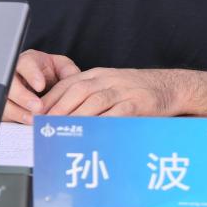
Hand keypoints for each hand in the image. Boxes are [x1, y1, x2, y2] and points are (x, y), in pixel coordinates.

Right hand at [4, 49, 79, 123]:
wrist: (45, 86)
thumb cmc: (52, 75)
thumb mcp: (62, 68)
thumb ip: (68, 72)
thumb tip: (74, 81)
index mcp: (28, 62)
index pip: (25, 64)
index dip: (31, 74)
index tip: (40, 86)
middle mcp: (13, 75)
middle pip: (9, 82)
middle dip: (22, 96)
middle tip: (38, 107)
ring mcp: (6, 92)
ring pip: (4, 100)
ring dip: (18, 111)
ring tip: (33, 120)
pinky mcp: (4, 108)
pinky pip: (4, 115)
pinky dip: (15, 121)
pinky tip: (27, 125)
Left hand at [41, 68, 183, 117]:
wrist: (170, 86)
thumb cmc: (136, 91)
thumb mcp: (110, 86)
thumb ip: (89, 96)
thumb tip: (61, 115)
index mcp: (98, 74)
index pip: (68, 83)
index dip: (51, 98)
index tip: (37, 113)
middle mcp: (108, 79)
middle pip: (78, 90)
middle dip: (59, 107)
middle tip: (44, 124)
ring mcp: (123, 90)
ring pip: (95, 100)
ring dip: (76, 116)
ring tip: (63, 130)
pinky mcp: (137, 103)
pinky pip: (118, 113)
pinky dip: (104, 122)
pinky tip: (93, 133)